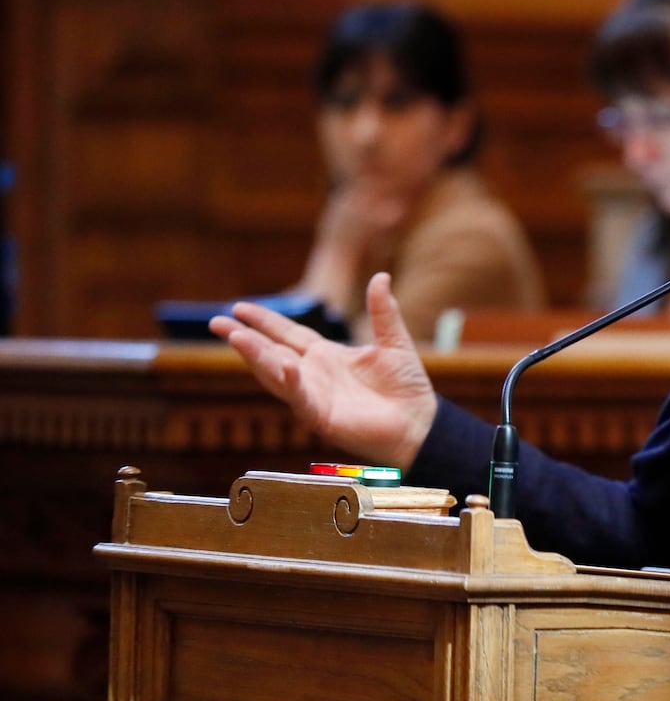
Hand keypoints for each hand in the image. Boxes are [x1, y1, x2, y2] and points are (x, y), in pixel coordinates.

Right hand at [209, 272, 436, 468]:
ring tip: (234, 336)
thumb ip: (383, 312)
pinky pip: (301, 398)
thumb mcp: (394, 342)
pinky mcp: (321, 417)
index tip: (240, 307)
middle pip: (272, 352)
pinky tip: (282, 366)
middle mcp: (314, 376)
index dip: (265, 322)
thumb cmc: (407, 389)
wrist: (421, 424)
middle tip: (216, 322)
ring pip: (277, 373)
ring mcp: (314, 396)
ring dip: (255, 356)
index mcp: (327, 357)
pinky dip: (290, 382)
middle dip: (244, 338)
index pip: (288, 335)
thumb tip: (381, 276)